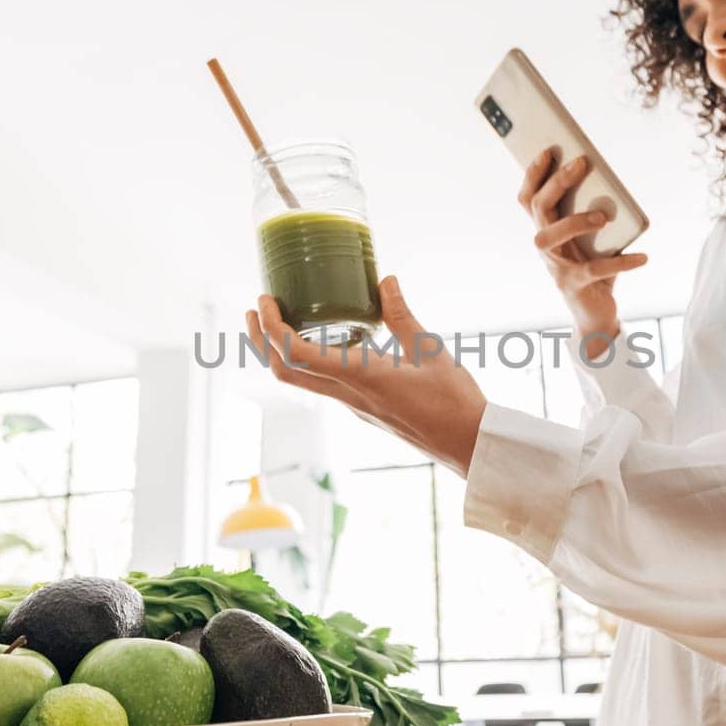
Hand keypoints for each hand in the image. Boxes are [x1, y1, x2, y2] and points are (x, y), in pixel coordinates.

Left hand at [244, 275, 488, 476]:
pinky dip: (308, 359)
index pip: (297, 354)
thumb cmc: (455, 402)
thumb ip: (403, 316)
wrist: (469, 444)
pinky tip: (323, 339)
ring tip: (280, 320)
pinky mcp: (363, 409)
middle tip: (256, 308)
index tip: (264, 301)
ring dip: (280, 351)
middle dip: (262, 340)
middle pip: (285, 372)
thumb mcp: (430, 350)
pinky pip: (323, 383)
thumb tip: (385, 281)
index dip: (272, 327)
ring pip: (301, 380)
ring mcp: (353, 406)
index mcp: (361, 376)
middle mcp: (349, 395)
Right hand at [518, 145, 648, 358]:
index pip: (528, 199)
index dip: (533, 175)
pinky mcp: (574, 285)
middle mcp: (545, 246)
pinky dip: (622, 263)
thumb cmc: (594, 268)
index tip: (547, 151)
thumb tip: (610, 184)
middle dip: (558, 182)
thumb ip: (592, 214)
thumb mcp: (591, 239)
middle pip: (539, 208)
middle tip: (581, 163)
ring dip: (575, 221)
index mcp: (547, 231)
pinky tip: (642, 257)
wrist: (594, 315)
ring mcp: (555, 266)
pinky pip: (595, 270)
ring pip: (550, 236)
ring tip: (603, 216)